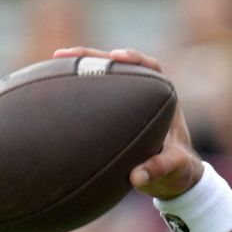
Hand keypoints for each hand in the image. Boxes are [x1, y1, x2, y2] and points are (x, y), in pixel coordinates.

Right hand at [52, 46, 202, 199]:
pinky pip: (96, 92)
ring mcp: (129, 100)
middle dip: (94, 57)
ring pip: (105, 75)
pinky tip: (53, 84)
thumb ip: (160, 169)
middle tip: (67, 54)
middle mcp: (146, 93)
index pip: (152, 68)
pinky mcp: (115, 110)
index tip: (117, 57)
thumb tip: (137, 177)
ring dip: (81, 67)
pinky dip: (77, 86)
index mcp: (165, 98)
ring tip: (55, 59)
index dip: (135, 59)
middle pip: (120, 65)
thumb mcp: (174, 168)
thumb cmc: (178, 168)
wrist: (172, 177)